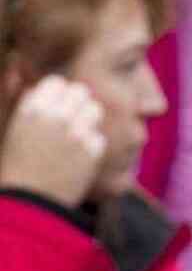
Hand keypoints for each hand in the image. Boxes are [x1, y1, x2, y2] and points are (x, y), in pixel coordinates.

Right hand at [0, 76, 105, 207]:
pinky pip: (100, 137)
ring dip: (89, 120)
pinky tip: (80, 157)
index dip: (59, 94)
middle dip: (77, 105)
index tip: (56, 106)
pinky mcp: (93, 151)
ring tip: (77, 136)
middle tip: (71, 121)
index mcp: (32, 108)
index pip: (58, 83)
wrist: (30, 204)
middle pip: (81, 92)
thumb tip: (18, 67)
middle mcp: (56, 116)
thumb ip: (18, 96)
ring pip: (95, 110)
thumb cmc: (15, 167)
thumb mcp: (12, 128)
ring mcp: (77, 132)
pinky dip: (93, 145)